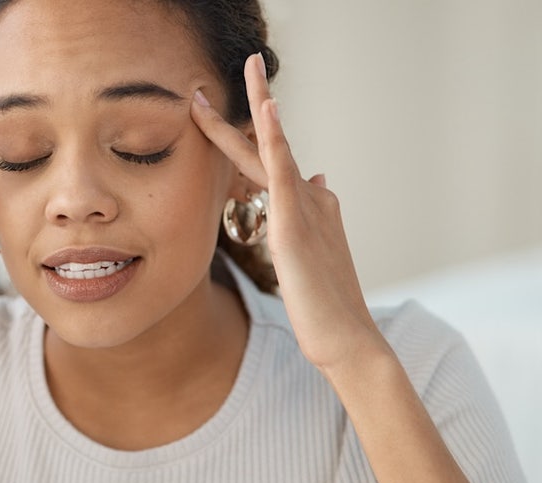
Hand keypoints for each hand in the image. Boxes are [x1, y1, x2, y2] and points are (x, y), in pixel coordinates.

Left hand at [190, 54, 387, 370]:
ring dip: (261, 104)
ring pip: (274, 148)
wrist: (344, 338)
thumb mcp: (310, 254)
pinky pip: (282, 173)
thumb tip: (317, 177)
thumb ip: (309, 216)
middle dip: (256, 100)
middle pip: (271, 143)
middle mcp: (308, 198)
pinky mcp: (295, 225)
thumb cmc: (323, 304)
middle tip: (246, 61)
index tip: (220, 108)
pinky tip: (266, 110)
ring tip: (250, 66)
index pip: (266, 162)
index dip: (243, 133)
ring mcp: (304, 209)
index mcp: (304, 206)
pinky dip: (273, 139)